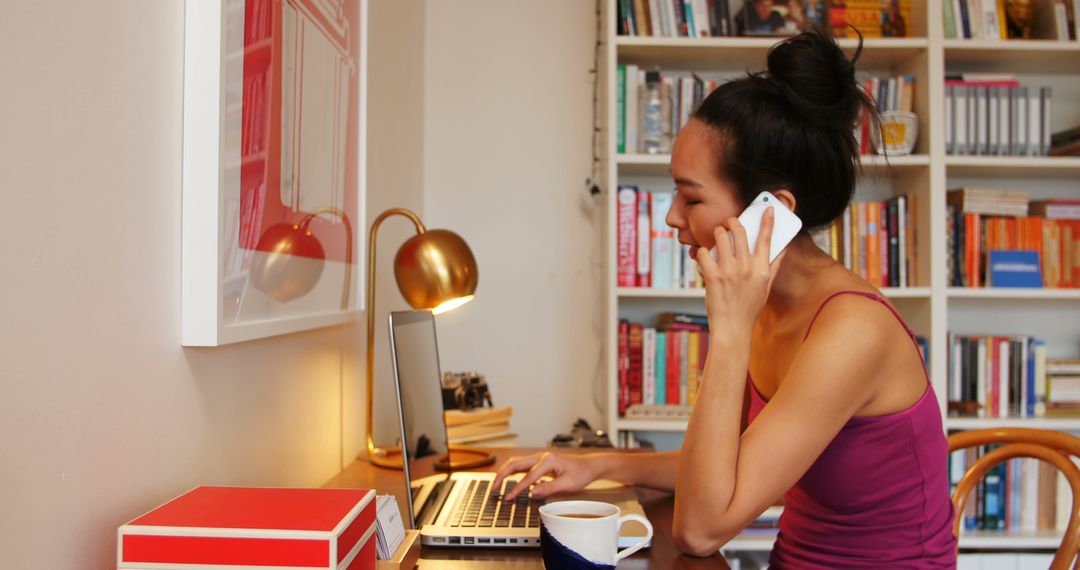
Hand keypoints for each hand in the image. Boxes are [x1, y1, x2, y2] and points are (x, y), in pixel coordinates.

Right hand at [492, 452, 597, 500]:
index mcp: (548, 460)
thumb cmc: (581, 473)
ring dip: (505, 473)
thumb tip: (532, 492)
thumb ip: (549, 487)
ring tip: (496, 485)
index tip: (508, 497)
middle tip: (494, 488)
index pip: (528, 476)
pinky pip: (522, 466)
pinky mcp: (540, 463)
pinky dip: (512, 473)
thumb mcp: (568, 484)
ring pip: (516, 463)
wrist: (589, 466)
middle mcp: (541, 457)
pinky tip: (508, 481)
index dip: (517, 488)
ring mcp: (540, 459)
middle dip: (502, 475)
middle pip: (515, 464)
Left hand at [695, 207, 784, 341]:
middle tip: (729, 223)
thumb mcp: (766, 287)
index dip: (768, 221)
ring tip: (717, 238)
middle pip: (740, 231)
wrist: (733, 328)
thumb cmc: (749, 307)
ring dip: (717, 233)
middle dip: (732, 222)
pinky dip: (703, 252)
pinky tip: (705, 258)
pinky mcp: (712, 276)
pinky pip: (704, 252)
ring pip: (720, 236)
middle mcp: (746, 267)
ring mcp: (729, 271)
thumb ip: (774, 266)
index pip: (767, 238)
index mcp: (762, 269)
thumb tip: (782, 248)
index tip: (768, 209)